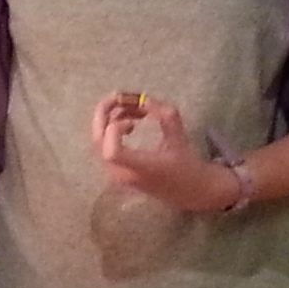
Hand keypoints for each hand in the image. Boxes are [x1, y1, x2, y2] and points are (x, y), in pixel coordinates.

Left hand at [90, 93, 233, 213]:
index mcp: (139, 169)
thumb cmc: (187, 165)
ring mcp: (117, 174)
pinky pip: (105, 146)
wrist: (190, 191)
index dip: (115, 131)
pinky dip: (112, 129)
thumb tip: (143, 99)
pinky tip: (131, 122)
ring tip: (133, 109)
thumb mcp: (179, 136)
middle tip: (118, 96)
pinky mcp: (117, 171)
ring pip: (99, 142)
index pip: (111, 152)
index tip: (134, 123)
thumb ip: (163, 114)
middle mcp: (122, 174)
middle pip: (98, 142)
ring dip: (111, 119)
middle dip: (104, 113)